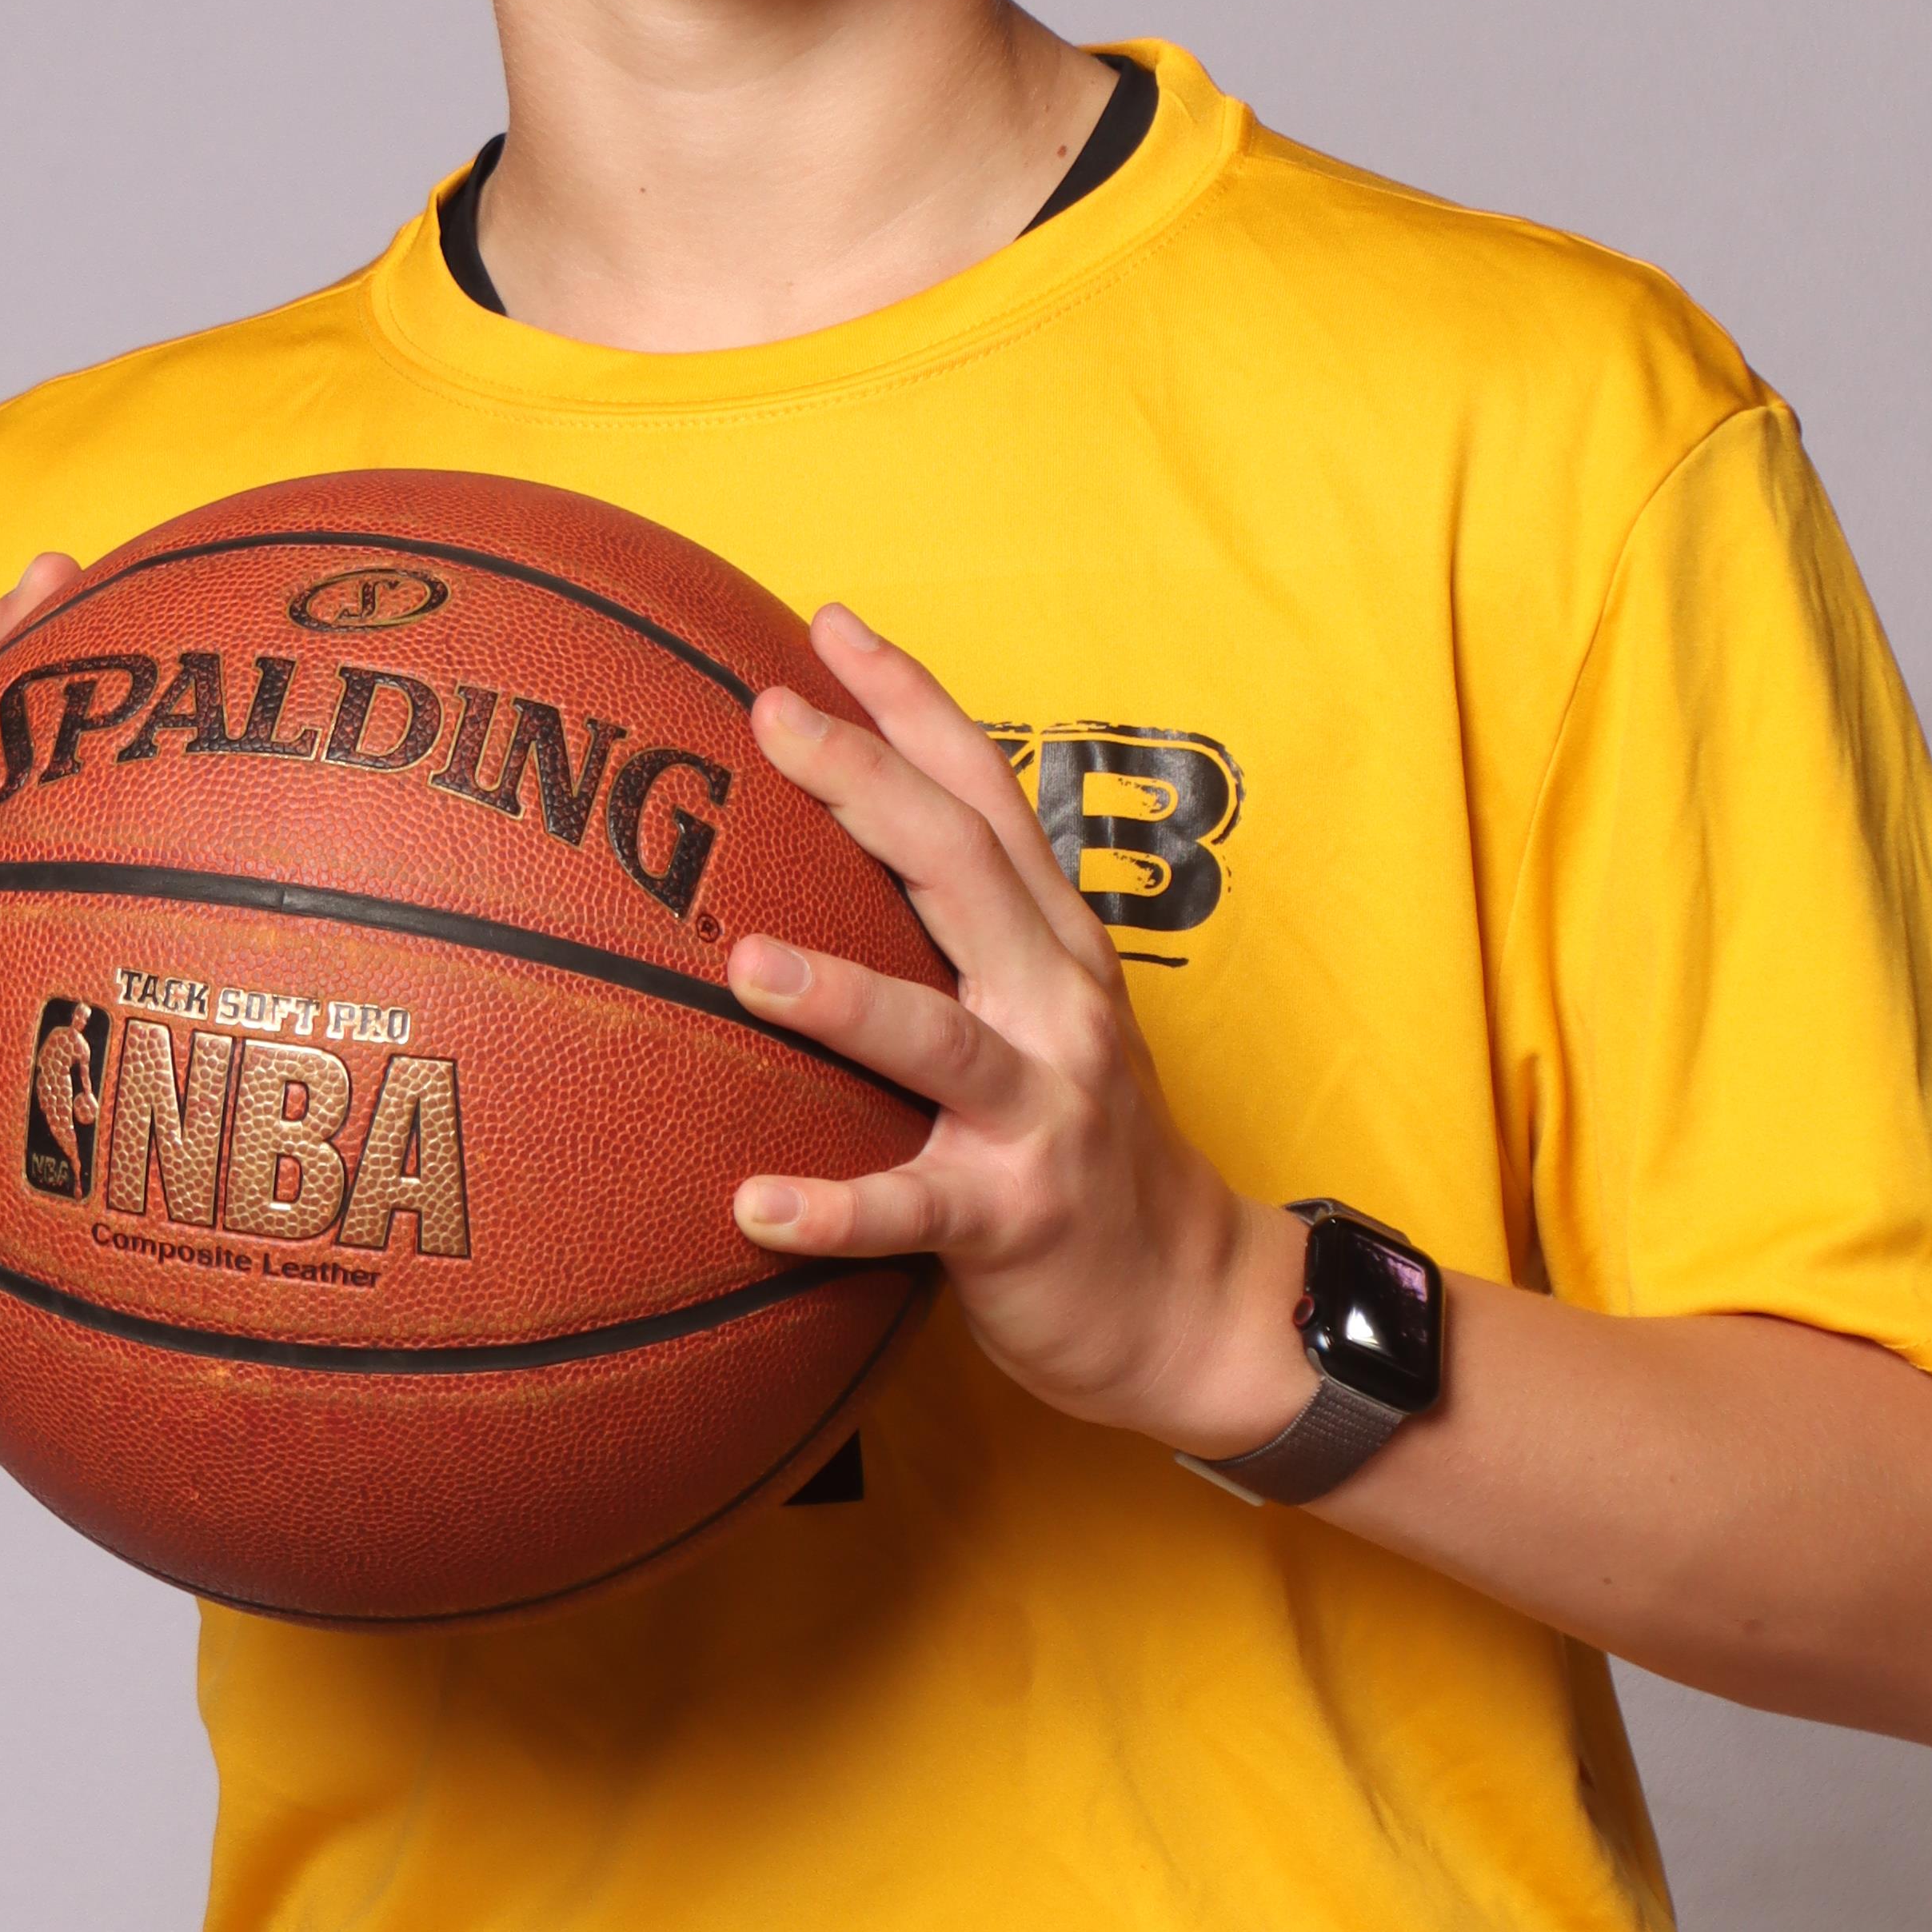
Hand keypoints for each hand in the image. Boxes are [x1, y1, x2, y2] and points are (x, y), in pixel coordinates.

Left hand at [727, 609, 1311, 1457]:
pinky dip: (833, 1211)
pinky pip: (912, 1212)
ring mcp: (1042, 1113)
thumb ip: (961, 942)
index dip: (912, 705)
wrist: (1190, 1302)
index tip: (825, 629)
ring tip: (742, 962)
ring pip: (938, 1037)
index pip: (983, 796)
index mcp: (1056, 945)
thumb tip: (817, 865)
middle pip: (962, 871)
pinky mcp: (1015, 1220)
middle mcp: (1058, 1006)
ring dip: (842, 996)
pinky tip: (749, 1208)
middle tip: (769, 721)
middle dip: (866, 786)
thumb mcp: (1043, 1018)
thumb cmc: (1082, 1147)